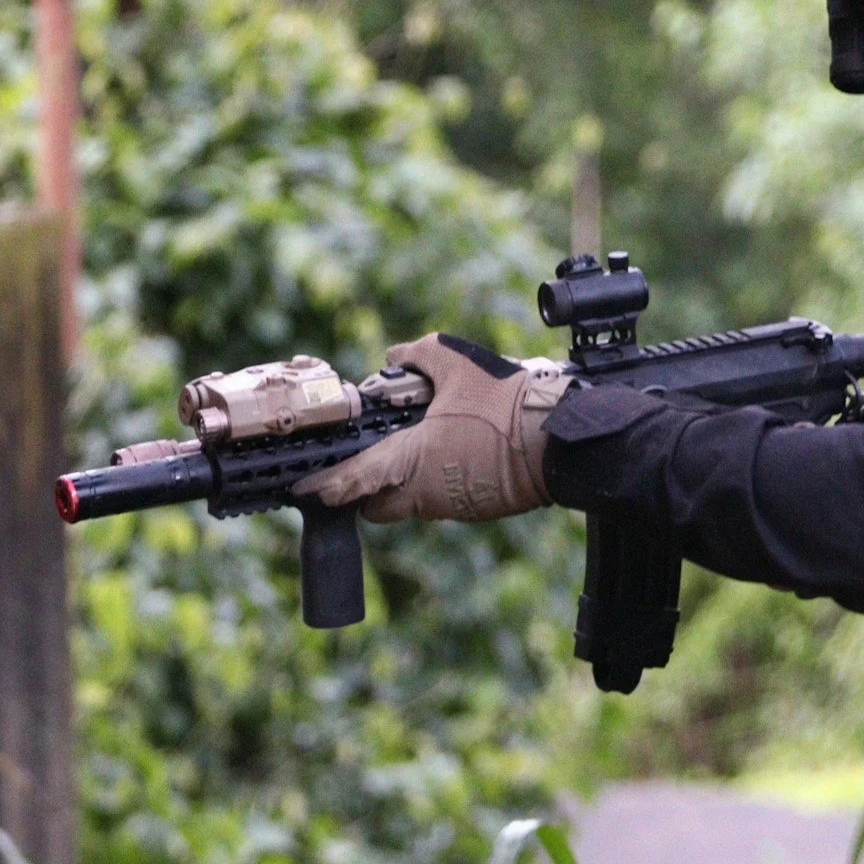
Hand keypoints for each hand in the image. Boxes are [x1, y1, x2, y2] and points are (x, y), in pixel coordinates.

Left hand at [295, 334, 566, 522]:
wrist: (561, 440)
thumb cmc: (506, 404)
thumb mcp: (457, 363)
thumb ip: (418, 355)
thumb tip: (396, 355)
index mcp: (412, 461)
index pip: (354, 482)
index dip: (324, 486)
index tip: (303, 488)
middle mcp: (427, 494)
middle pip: (379, 505)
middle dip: (367, 489)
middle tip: (368, 461)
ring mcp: (454, 506)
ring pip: (414, 502)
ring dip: (408, 482)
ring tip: (424, 444)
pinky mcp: (480, 508)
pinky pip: (446, 499)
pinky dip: (441, 481)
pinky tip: (459, 451)